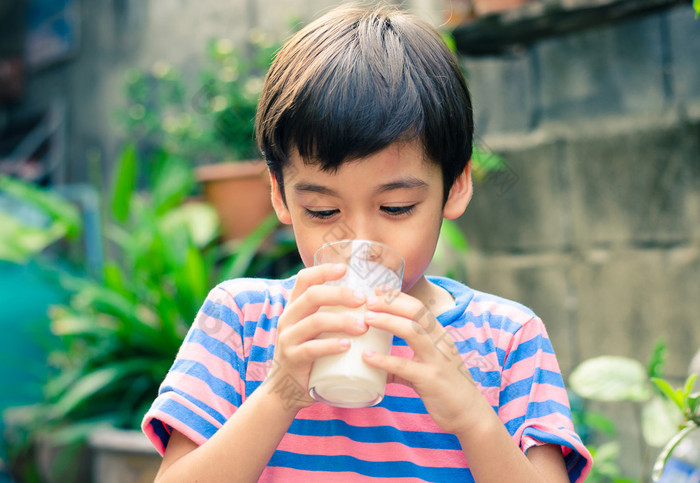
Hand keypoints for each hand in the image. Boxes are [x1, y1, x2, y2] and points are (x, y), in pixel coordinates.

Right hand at [264, 263, 368, 410]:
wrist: (284, 389)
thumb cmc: (309, 355)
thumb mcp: (314, 330)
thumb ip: (331, 314)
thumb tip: (368, 300)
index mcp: (294, 307)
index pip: (304, 279)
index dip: (323, 270)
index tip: (345, 268)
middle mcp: (288, 319)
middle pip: (312, 296)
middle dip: (340, 294)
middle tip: (363, 300)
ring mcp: (288, 339)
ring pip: (315, 322)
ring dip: (342, 321)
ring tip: (363, 326)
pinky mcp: (293, 360)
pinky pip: (311, 349)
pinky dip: (331, 345)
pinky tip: (347, 346)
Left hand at [361, 289, 489, 435]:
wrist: (470, 414)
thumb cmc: (446, 389)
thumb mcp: (427, 369)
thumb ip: (402, 365)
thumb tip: (374, 364)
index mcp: (439, 336)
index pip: (419, 307)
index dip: (398, 297)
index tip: (378, 289)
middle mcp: (440, 342)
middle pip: (416, 312)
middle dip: (391, 303)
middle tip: (368, 300)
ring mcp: (436, 360)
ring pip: (412, 331)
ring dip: (388, 322)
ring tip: (367, 319)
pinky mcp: (430, 380)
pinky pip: (404, 366)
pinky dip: (384, 360)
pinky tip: (367, 357)